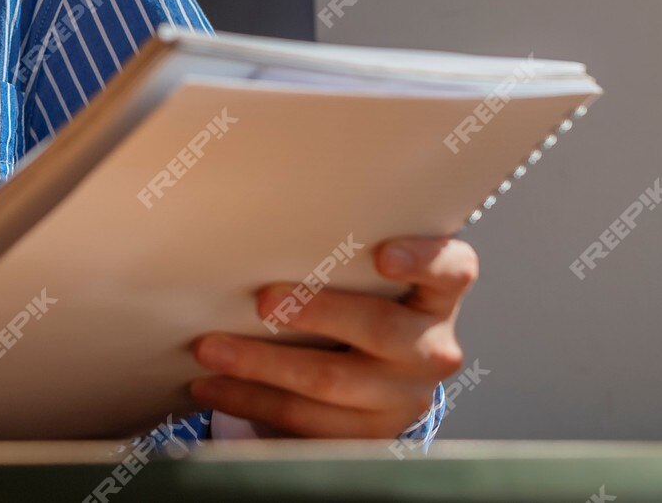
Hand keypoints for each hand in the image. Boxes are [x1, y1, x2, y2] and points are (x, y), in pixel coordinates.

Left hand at [186, 236, 476, 437]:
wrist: (382, 375)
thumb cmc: (363, 301)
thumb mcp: (368, 277)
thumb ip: (343, 255)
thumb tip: (261, 227)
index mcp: (438, 295)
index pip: (451, 271)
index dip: (421, 262)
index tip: (383, 256)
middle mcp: (432, 346)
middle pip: (378, 328)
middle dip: (315, 313)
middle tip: (262, 301)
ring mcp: (406, 395)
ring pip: (332, 382)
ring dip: (262, 365)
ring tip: (211, 350)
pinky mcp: (371, 434)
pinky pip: (307, 422)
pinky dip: (252, 401)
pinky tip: (214, 387)